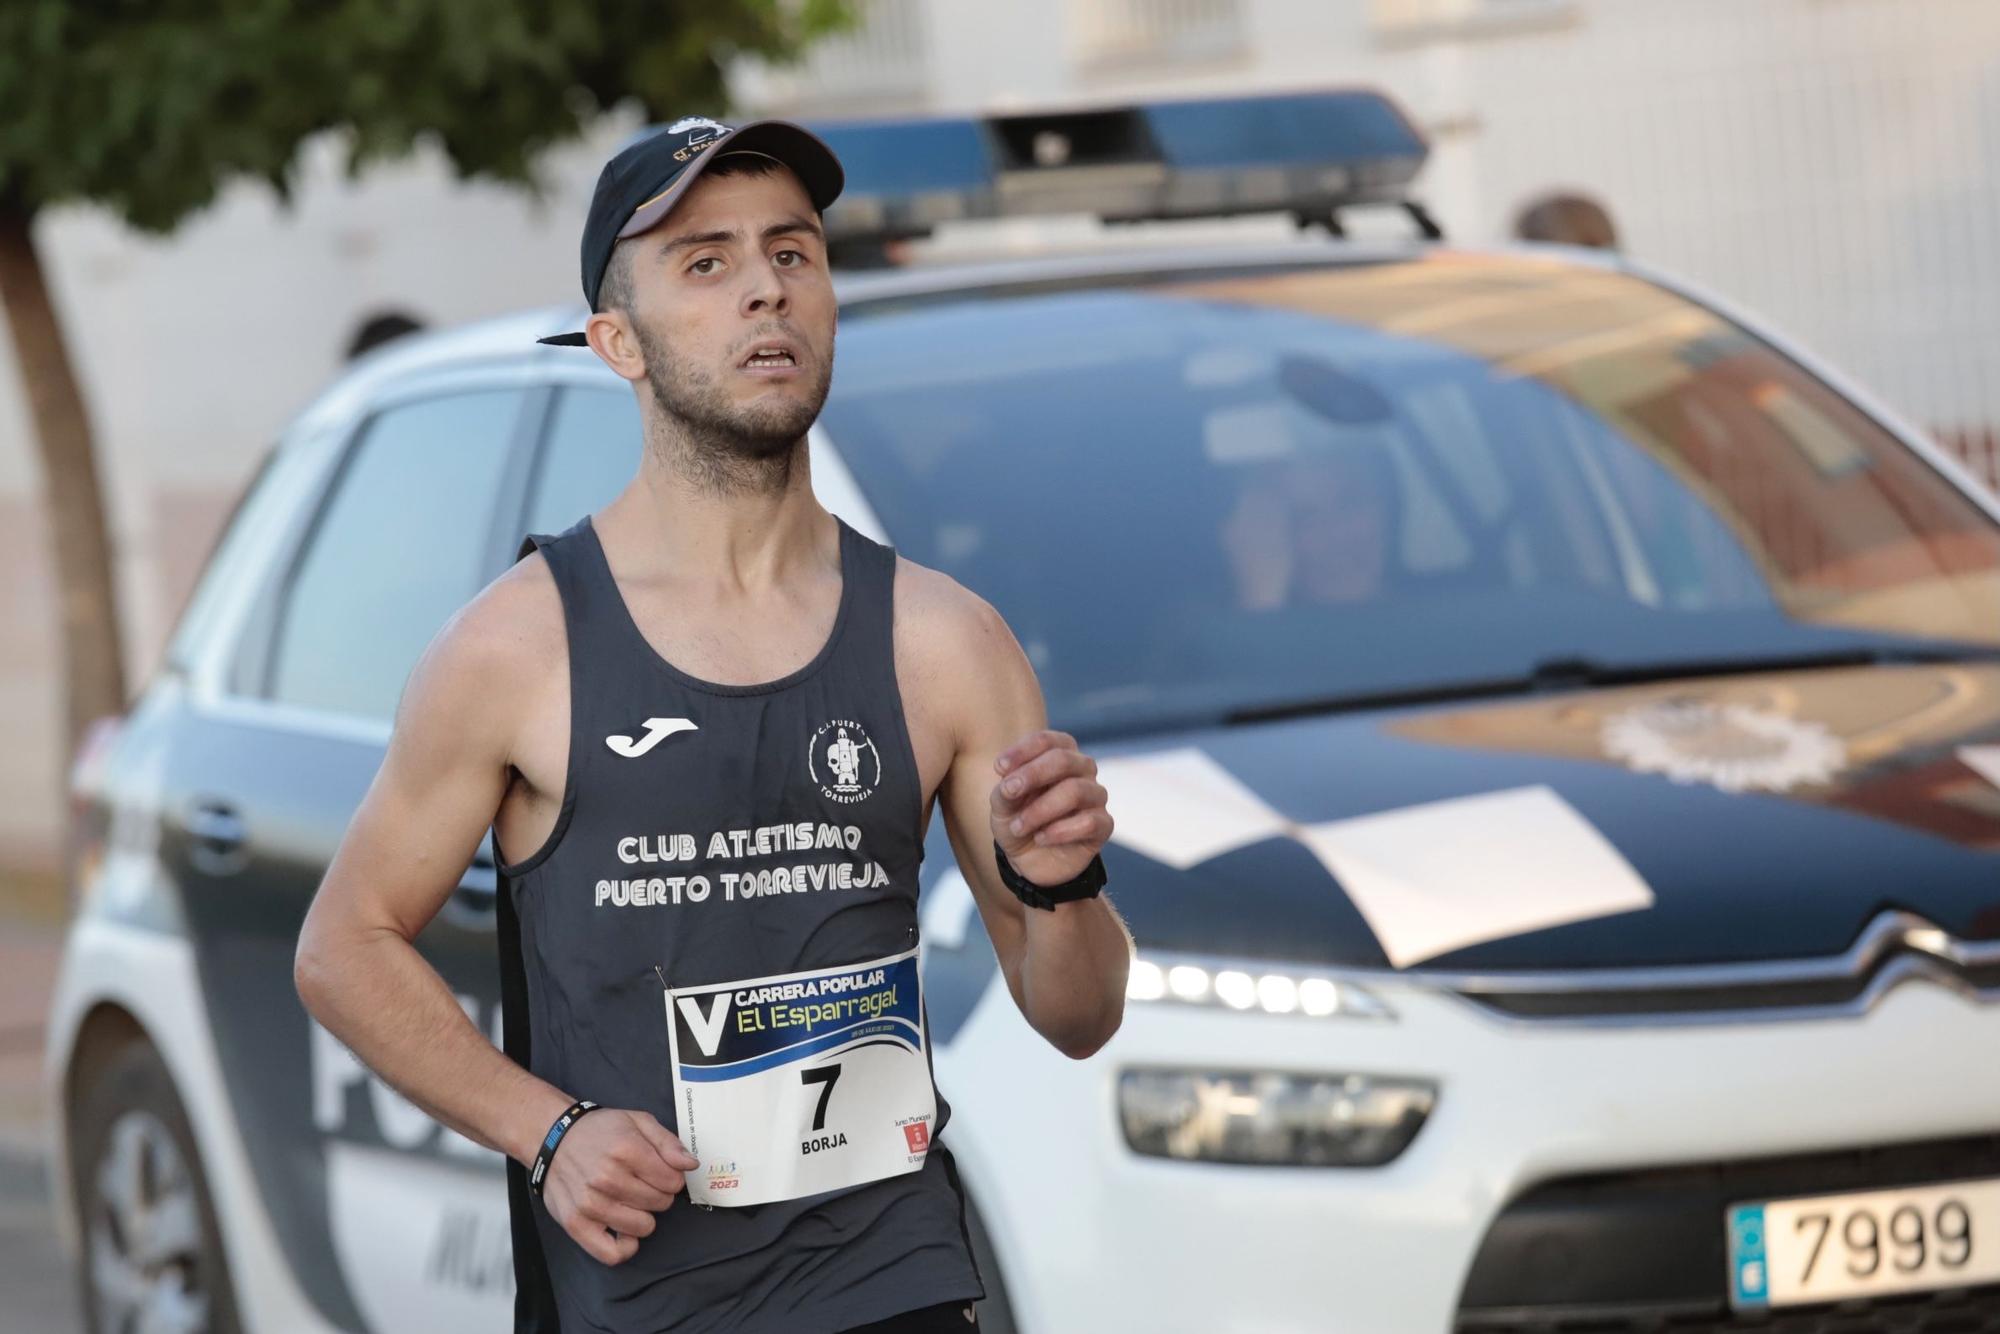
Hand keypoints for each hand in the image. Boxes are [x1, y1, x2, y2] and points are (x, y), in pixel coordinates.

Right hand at [541, 1108, 698, 1264]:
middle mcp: (607, 1178)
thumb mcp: (638, 1121)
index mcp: (626, 1150)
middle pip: (660, 1203)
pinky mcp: (576, 1224)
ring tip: (630, 1201)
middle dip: (658, 1193)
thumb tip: (690, 1164)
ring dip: (643, 1216)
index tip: (660, 1171)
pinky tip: (625, 1230)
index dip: (672, 1177)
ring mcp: (590, 1204)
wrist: (554, 1138)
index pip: (673, 1181)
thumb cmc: (600, 1131)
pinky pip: (612, 1253)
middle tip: (642, 1183)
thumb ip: (668, 1142)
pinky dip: (625, 1246)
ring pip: (644, 1227)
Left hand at [990, 730, 1111, 887]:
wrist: (1032, 861)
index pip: (1046, 741)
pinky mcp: (1103, 824)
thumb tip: (1011, 784)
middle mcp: (1082, 769)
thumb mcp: (1002, 806)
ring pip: (1075, 791)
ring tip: (1018, 827)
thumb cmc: (1019, 820)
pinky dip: (1059, 831)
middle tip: (1009, 792)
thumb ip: (1005, 791)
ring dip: (1040, 810)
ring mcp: (1095, 796)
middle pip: (1064, 759)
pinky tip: (1041, 838)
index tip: (999, 768)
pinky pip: (1088, 822)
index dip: (1022, 751)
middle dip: (1032, 775)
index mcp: (1059, 753)